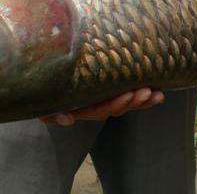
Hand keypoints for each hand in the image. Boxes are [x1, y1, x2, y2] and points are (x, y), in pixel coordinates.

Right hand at [40, 88, 164, 125]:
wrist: (38, 77)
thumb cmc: (40, 87)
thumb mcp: (42, 102)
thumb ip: (50, 112)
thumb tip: (67, 119)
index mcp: (78, 106)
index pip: (99, 110)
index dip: (115, 104)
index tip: (129, 95)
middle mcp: (90, 105)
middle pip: (115, 108)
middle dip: (132, 101)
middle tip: (146, 92)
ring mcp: (100, 99)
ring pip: (123, 103)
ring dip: (141, 100)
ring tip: (157, 94)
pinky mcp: (109, 91)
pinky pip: (127, 97)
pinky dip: (143, 98)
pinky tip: (158, 94)